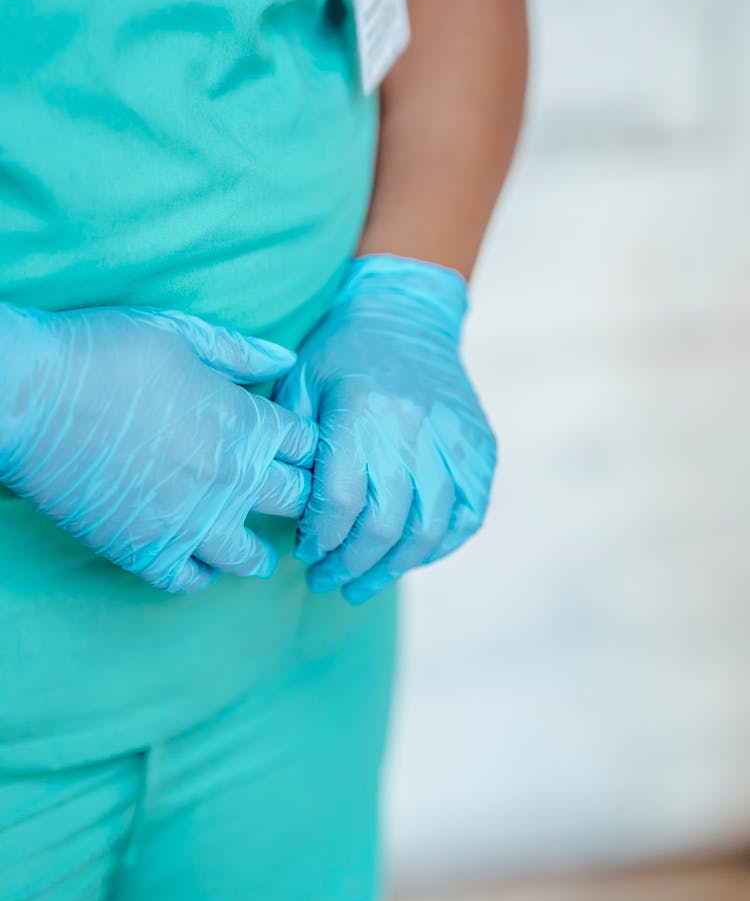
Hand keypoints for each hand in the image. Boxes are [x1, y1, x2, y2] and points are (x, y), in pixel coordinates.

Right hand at [0, 304, 317, 593]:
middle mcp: (231, 479)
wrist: (26, 396)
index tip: (292, 447)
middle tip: (286, 498)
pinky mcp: (146, 553)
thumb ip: (241, 352)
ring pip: (253, 558)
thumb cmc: (102, 351)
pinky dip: (201, 574)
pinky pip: (193, 583)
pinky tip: (196, 558)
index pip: (311, 445)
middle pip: (298, 502)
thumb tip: (287, 362)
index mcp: (246, 423)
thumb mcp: (180, 332)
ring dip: (258, 550)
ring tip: (252, 546)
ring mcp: (190, 522)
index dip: (304, 443)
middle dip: (298, 496)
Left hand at [274, 254, 495, 603]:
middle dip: (350, 565)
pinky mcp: (480, 446)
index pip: (341, 498)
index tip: (304, 552)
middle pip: (386, 523)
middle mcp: (413, 425)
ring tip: (362, 585)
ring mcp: (454, 437)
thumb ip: (293, 444)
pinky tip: (410, 559)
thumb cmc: (340, 354)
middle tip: (326, 581)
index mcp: (362, 408)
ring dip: (393, 568)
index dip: (320, 537)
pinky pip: (468, 514)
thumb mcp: (301, 382)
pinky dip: (441, 547)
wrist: (406, 316)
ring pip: (430, 529)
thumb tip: (285, 509)